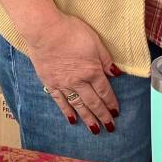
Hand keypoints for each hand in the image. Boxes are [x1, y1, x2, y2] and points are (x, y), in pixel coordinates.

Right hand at [24, 12, 120, 133]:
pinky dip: (67, 112)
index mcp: (92, 71)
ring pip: (78, 105)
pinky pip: (60, 101)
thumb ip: (106, 59)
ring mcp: (63, 84)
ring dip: (87, 118)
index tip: (116, 113)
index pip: (104, 91)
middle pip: (93, 102)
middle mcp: (79, 81)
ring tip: (94, 130)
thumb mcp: (95, 42)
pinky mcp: (50, 83)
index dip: (111, 103)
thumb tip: (116, 74)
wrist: (45, 32)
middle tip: (110, 128)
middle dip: (103, 116)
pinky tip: (72, 120)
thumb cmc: (72, 32)